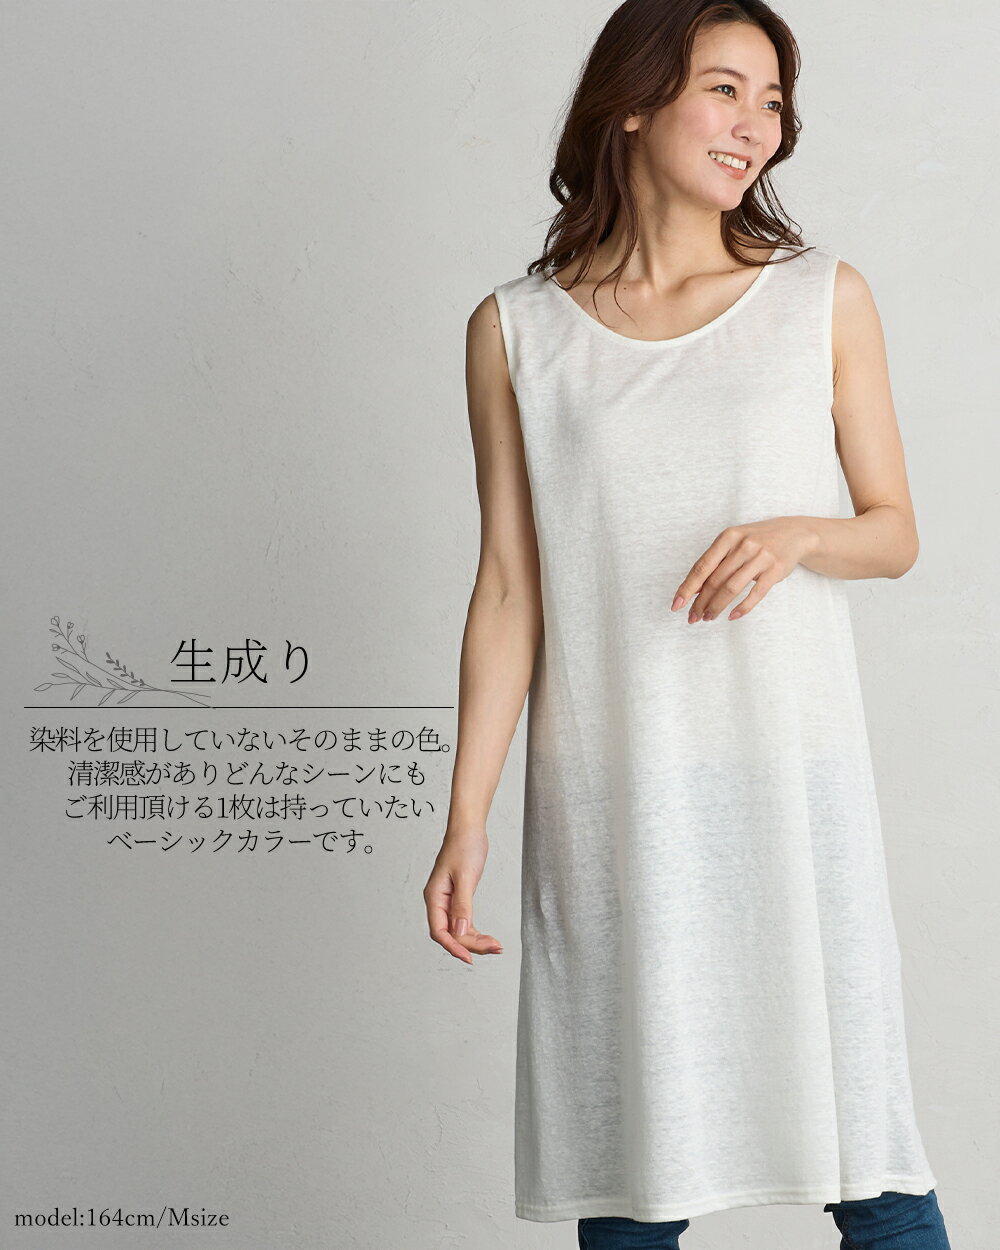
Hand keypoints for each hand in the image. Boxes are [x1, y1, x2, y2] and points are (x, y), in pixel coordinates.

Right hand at [424, 826, 502, 964]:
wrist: (469, 829)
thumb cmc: (464, 846)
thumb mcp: (465, 876)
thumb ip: (462, 905)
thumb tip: (459, 931)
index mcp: (434, 896)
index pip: (439, 931)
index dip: (453, 947)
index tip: (469, 958)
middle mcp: (439, 901)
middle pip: (451, 934)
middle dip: (471, 944)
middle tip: (494, 948)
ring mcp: (448, 901)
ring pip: (459, 930)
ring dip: (476, 940)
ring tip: (496, 946)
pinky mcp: (459, 898)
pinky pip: (464, 922)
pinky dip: (476, 931)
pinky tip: (488, 938)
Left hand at [670, 516, 816, 622]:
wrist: (794, 533)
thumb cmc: (757, 541)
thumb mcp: (734, 543)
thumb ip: (715, 562)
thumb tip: (693, 589)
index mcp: (728, 537)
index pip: (702, 566)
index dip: (687, 588)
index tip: (677, 604)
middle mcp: (743, 545)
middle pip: (715, 580)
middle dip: (701, 602)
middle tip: (693, 617)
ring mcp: (760, 557)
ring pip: (732, 588)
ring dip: (717, 606)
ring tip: (708, 618)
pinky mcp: (775, 570)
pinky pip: (756, 593)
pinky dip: (742, 607)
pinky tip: (732, 616)